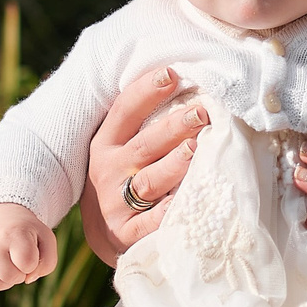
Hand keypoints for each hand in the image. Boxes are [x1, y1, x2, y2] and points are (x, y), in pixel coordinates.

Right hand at [0, 203, 58, 292]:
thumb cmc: (27, 233)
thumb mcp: (46, 240)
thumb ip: (47, 263)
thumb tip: (27, 280)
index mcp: (13, 232)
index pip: (28, 264)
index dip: (33, 263)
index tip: (30, 250)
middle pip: (12, 277)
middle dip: (20, 273)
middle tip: (16, 257)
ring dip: (7, 279)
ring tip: (6, 261)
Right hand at [81, 67, 207, 265]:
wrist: (105, 233)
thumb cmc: (125, 177)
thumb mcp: (122, 147)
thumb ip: (145, 123)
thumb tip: (182, 82)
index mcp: (107, 143)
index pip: (124, 111)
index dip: (145, 91)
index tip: (171, 73)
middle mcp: (109, 170)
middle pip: (144, 145)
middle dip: (173, 127)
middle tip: (201, 112)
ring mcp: (116, 202)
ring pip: (149, 181)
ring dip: (174, 164)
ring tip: (196, 148)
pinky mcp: (126, 233)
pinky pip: (150, 222)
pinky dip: (166, 212)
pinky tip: (183, 200)